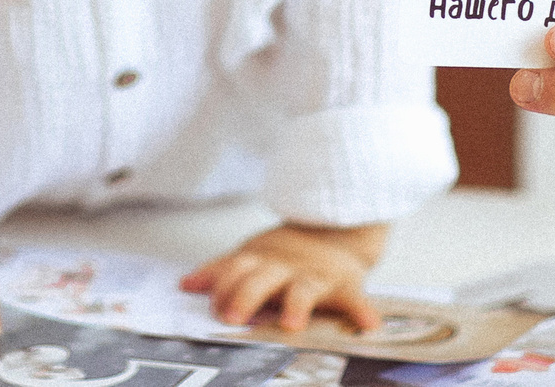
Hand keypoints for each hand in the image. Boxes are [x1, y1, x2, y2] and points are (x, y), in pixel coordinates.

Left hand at [181, 222, 386, 332]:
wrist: (335, 229)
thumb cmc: (286, 254)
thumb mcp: (251, 255)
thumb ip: (221, 271)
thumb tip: (185, 285)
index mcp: (260, 261)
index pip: (234, 270)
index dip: (220, 287)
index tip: (211, 308)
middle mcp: (284, 268)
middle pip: (260, 278)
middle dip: (245, 296)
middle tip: (231, 316)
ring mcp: (314, 276)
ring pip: (303, 289)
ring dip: (296, 305)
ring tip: (291, 324)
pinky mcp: (344, 284)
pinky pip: (356, 299)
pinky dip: (363, 311)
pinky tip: (369, 325)